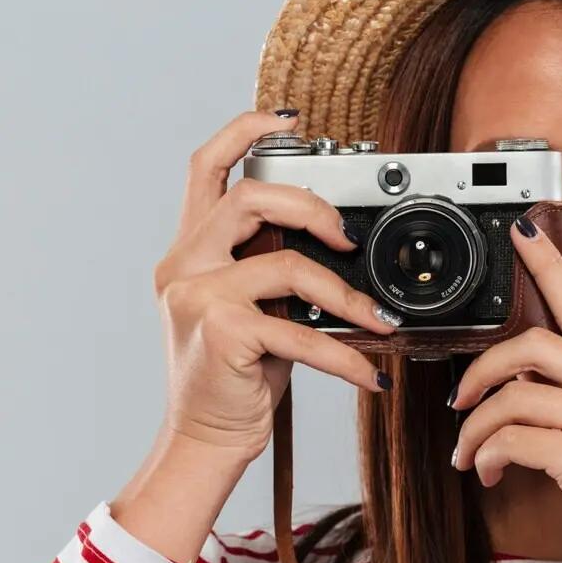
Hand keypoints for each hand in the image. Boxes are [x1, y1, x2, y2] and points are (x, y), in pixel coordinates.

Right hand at [151, 111, 398, 465]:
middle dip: (310, 207)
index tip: (287, 119)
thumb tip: (337, 246)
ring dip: (345, 295)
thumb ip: (268, 269)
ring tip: (378, 321)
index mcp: (188, 251)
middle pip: (247, 199)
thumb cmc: (232, 378)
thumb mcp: (246, 311)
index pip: (205, 168)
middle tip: (346, 239)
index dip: (244, 131)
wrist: (203, 443)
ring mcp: (197, 298)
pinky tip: (370, 375)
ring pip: (286, 266)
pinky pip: (300, 333)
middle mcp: (184, 266)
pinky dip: (345, 356)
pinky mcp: (221, 334)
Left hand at [450, 217, 561, 562]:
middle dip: (482, 369)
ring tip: (469, 454)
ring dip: (477, 426)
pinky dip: (487, 454)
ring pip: (517, 394)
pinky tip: (488, 473)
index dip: (550, 269)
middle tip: (460, 400)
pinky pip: (515, 437)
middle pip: (537, 344)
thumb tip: (525, 383)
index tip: (522, 235)